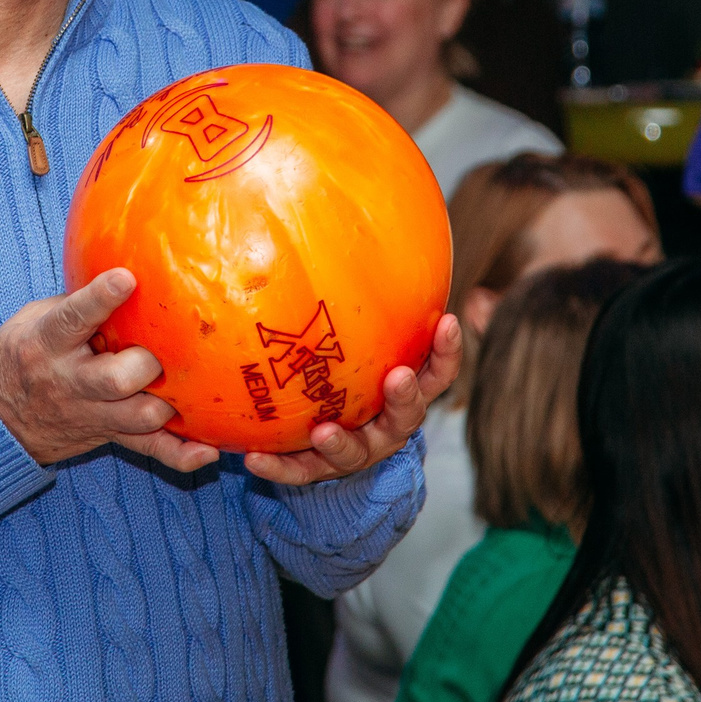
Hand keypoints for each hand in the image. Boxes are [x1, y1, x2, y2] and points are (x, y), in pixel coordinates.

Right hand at [0, 270, 218, 476]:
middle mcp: (68, 381)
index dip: (100, 299)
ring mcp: (89, 413)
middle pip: (114, 379)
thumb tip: (130, 274)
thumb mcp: (36, 317)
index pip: (72, 319)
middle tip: (161, 348)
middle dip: (146, 363)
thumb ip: (78, 303)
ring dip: (169, 401)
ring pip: (137, 416)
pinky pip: (147, 450)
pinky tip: (208, 452)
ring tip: (191, 384)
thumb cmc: (22, 352)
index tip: (126, 278)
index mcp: (46, 343)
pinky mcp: (107, 436)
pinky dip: (180, 455)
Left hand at [242, 313, 464, 486]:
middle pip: (407, 415)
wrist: (326, 439)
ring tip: (324, 431)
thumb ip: (369, 305)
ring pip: (357, 451)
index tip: (448, 321)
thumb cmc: (349, 374)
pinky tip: (252, 458)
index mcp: (405, 392)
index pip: (438, 372)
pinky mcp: (318, 470)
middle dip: (405, 397)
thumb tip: (362, 228)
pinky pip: (300, 472)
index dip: (448, 350)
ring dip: (342, 442)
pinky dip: (279, 467)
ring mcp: (357, 450)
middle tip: (397, 378)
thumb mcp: (365, 343)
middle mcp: (388, 424)